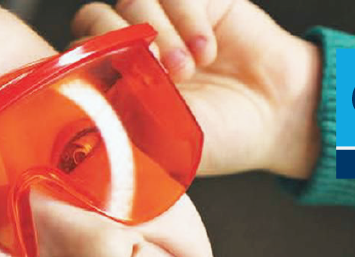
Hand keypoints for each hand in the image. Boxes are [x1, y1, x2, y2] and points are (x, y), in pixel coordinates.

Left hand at [72, 0, 322, 178]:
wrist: (279, 116)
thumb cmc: (221, 137)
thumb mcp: (162, 144)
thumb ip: (118, 125)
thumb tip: (77, 117)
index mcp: (117, 86)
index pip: (75, 59)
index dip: (89, 67)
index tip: (116, 88)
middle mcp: (134, 50)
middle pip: (93, 19)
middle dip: (119, 44)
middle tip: (156, 72)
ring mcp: (164, 20)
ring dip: (158, 32)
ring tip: (188, 67)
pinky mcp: (196, 0)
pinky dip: (188, 17)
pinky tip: (208, 49)